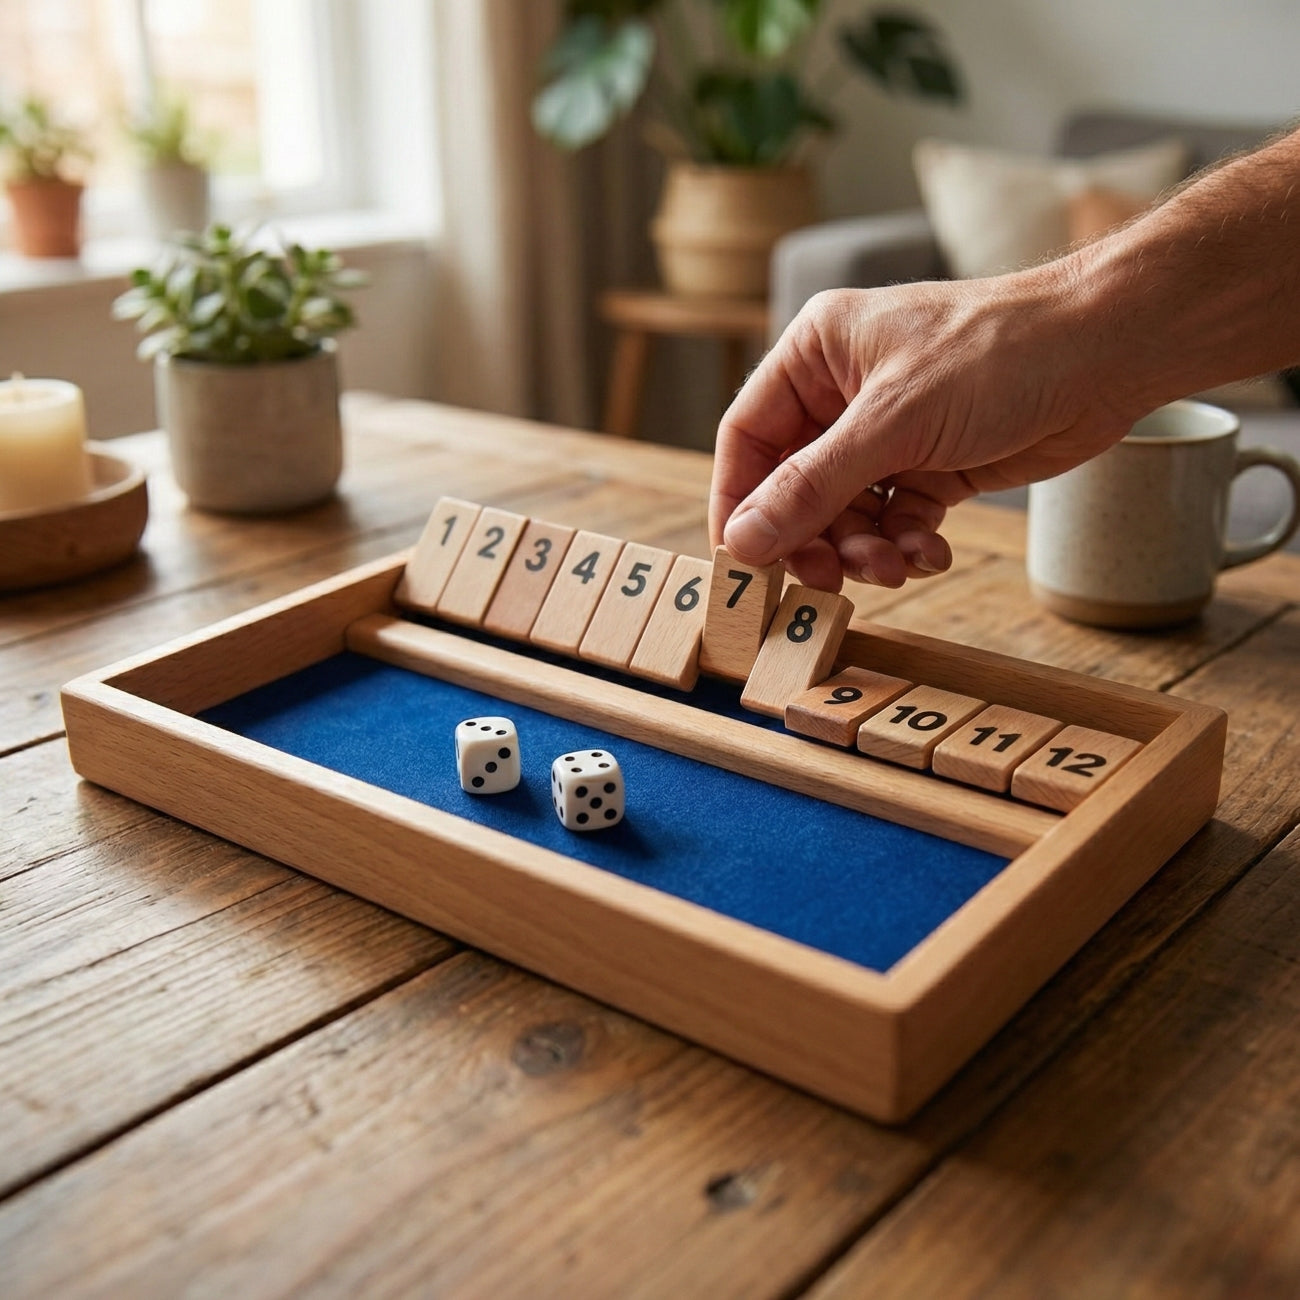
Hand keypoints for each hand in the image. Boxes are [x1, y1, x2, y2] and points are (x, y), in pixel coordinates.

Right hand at [709, 275, 1139, 590]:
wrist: (1110, 353)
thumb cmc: (1001, 354)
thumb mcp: (893, 424)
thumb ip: (811, 488)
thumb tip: (743, 541)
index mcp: (816, 355)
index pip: (748, 439)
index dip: (739, 504)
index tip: (744, 562)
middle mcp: (843, 393)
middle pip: (794, 487)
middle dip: (815, 537)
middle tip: (830, 579)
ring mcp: (889, 432)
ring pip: (845, 513)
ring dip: (865, 549)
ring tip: (897, 565)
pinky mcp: (931, 465)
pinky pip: (893, 520)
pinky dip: (905, 544)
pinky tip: (929, 551)